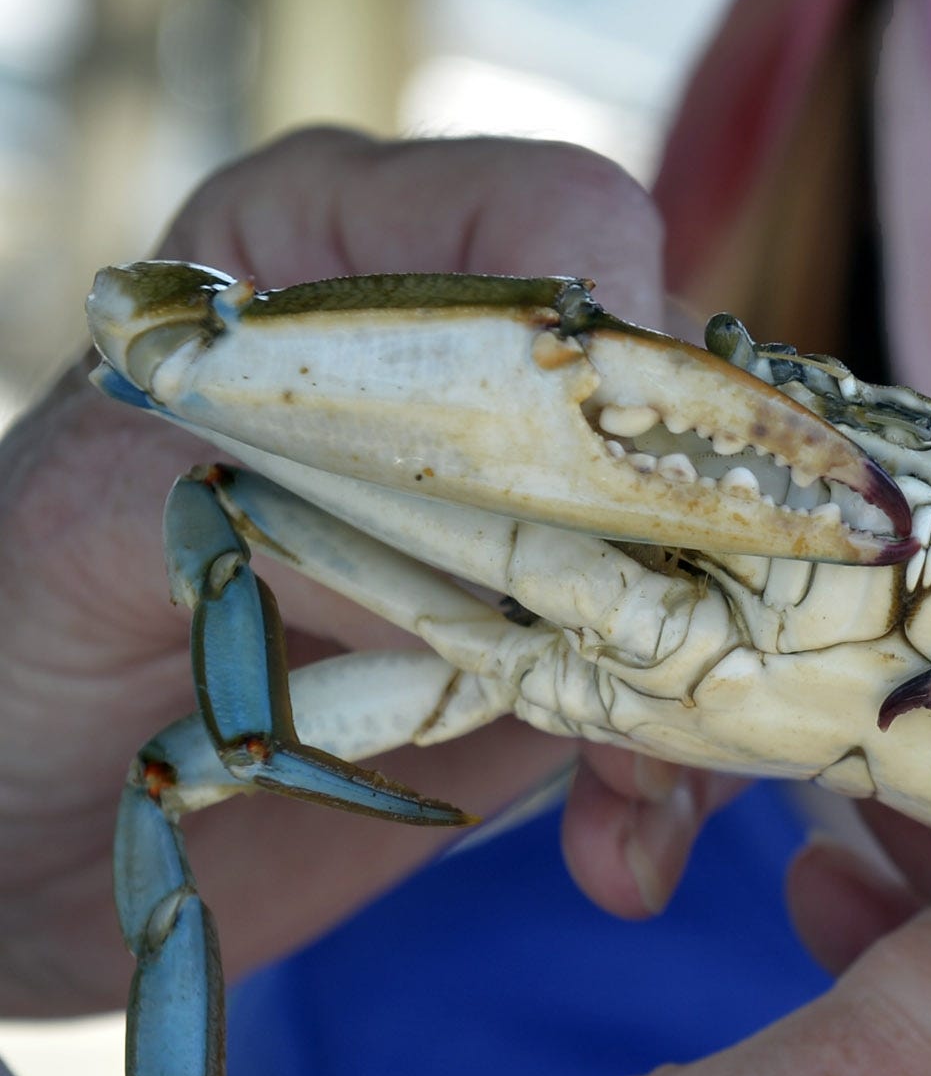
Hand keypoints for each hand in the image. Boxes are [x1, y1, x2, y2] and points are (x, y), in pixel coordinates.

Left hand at [0, 127, 711, 1015]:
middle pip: (676, 400)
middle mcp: (470, 363)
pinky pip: (675, 685)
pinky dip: (673, 776)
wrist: (0, 826)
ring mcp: (531, 513)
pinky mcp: (557, 646)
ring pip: (714, 553)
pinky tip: (619, 855)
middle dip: (707, 544)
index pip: (558, 220)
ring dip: (706, 682)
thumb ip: (292, 493)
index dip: (620, 325)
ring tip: (633, 809)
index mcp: (347, 251)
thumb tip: (515, 563)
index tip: (623, 463)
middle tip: (680, 673)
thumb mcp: (95, 526)